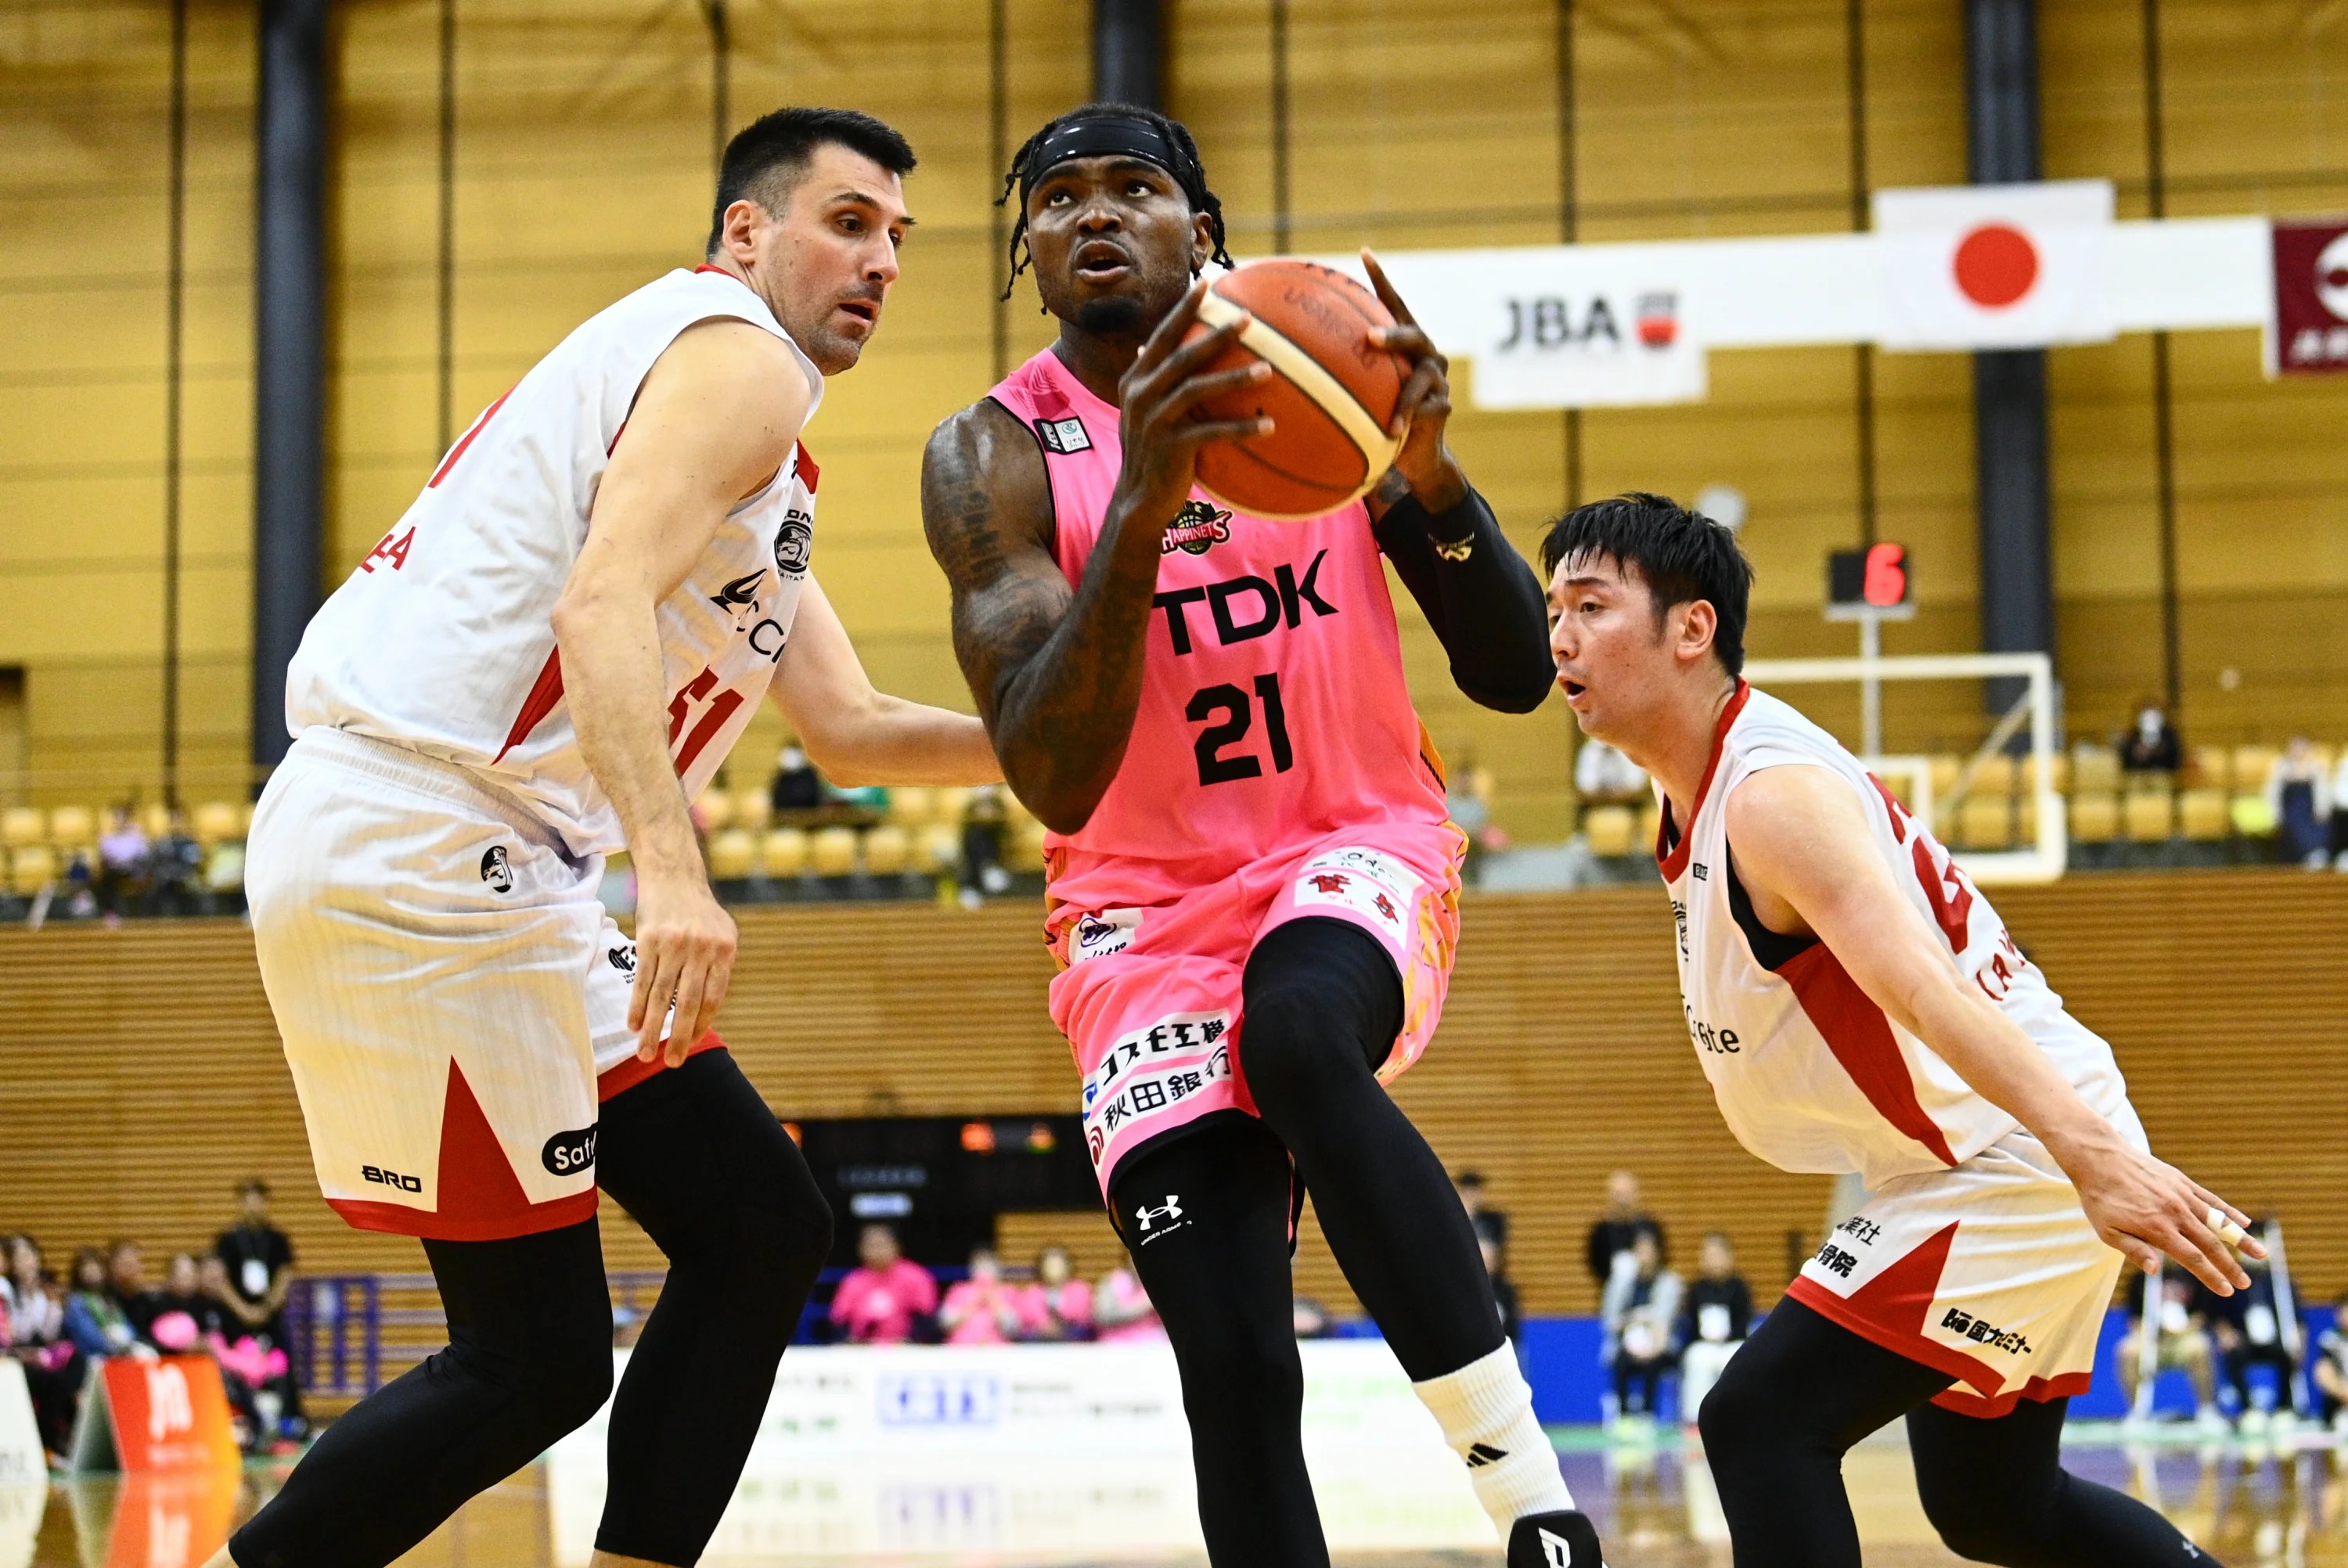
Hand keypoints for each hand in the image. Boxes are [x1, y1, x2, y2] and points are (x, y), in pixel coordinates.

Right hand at [628, 871, 737, 1066]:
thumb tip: (708, 1012)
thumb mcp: (722, 934)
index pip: (714, 998)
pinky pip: (642, 981)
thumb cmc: (700, 912)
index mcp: (724, 950)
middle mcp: (701, 948)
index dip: (702, 1025)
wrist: (673, 876)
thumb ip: (718, 969)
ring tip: (645, 1054)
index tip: (691, 1044)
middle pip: (688, 1003)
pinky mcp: (648, 941)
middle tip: (672, 1063)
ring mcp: (673, 944)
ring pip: (661, 996)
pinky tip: (634, 1026)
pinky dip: (637, 1006)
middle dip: (680, 1037)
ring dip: (652, 1029)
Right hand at [1110, 279, 1273, 533]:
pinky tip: (1270, 425)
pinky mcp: (1169, 448)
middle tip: (1248, 317)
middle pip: (1181, 355)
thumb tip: (1164, 351)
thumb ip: (1158, 382)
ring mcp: (1153, 421)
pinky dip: (1241, 427)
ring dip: (1233, 378)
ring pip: (1196, 389)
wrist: (1137, 501)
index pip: (1161, 336)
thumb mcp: (1148, 413)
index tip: (1207, 283)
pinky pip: (1211, 432)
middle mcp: (1140, 395)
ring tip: (1268, 369)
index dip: (1183, 309)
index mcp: (1136, 380)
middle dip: (1215, 333)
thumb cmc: (1152, 453)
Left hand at [1362, 249, 1463, 508]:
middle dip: (1392, 334)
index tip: (1364, 252)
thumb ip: (1338, 375)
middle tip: (1370, 337)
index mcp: (1403, 344)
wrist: (1413, 456)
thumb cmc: (1377, 419)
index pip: (1392, 304)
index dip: (1380, 279)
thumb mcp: (1359, 395)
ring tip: (1387, 412)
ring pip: (1422, 377)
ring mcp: (1437, 379)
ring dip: (1403, 395)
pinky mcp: (1443, 406)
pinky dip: (1407, 420)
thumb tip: (1284, 361)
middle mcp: (1424, 354)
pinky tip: (1394, 434)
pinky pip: (1425, 410)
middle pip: (1412, 333)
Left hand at [2060, 1136, 2262, 1294]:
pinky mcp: (2182, 1182)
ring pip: (2219, 1221)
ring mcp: (2181, 1195)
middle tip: (2244, 1283)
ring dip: (2241, 1240)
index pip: (2192, 1258)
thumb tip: (2156, 1271)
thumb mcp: (2107, 1231)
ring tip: (2261, 1255)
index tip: (2226, 1291)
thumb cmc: (2099, 1198)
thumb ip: (2133, 1250)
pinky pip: (2211, 1200)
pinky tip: (2245, 1223)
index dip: (2211, 1276)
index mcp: (2157, 1229)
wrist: (2099, 1157)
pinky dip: (2229, 1212)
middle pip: (2210, 1244)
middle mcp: (2175, 1213)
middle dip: (2229, 1266)